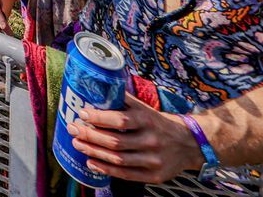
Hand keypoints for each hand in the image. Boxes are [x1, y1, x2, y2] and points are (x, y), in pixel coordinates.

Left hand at [67, 94, 202, 183]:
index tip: (81, 113)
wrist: (190, 144)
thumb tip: (98, 86)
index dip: (99, 117)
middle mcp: (151, 140)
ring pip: (118, 159)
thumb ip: (124, 101)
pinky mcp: (154, 176)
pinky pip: (126, 174)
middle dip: (90, 135)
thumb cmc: (159, 123)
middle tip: (72, 129)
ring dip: (94, 152)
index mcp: (148, 120)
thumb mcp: (146, 108)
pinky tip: (91, 162)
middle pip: (116, 141)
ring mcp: (153, 160)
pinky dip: (106, 169)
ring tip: (77, 144)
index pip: (121, 120)